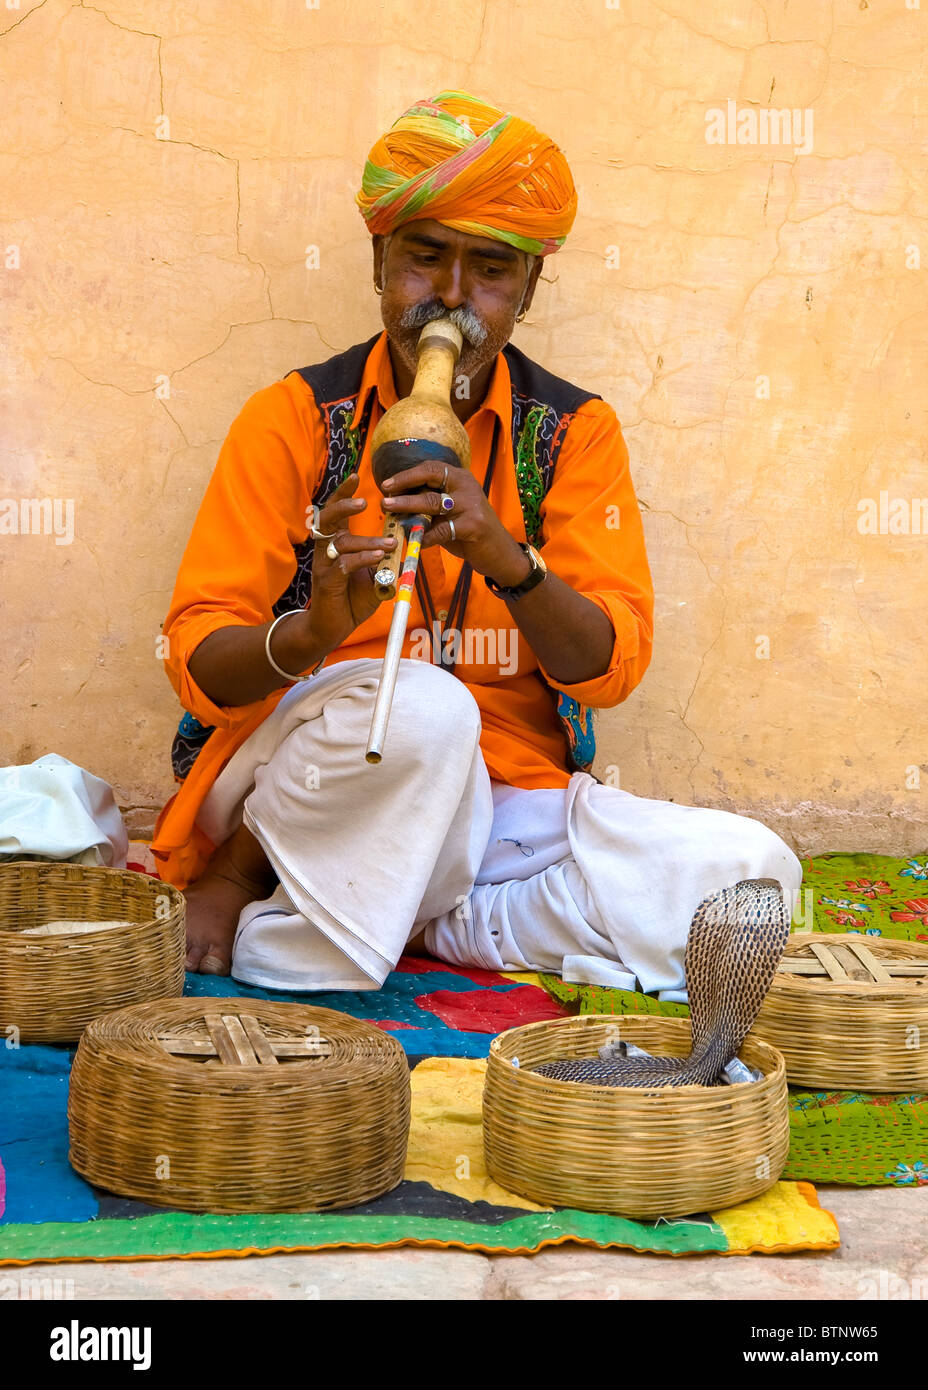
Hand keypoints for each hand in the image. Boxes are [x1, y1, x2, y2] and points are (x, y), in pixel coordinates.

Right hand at [302, 473, 397, 651]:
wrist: (332, 628)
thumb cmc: (351, 600)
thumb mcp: (374, 576)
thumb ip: (385, 560)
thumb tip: (407, 546)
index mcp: (335, 543)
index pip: (335, 511)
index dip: (343, 493)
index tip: (356, 476)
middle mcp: (325, 550)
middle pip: (327, 517)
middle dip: (343, 504)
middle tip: (364, 500)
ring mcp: (323, 565)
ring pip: (340, 542)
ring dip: (367, 539)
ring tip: (390, 542)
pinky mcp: (326, 582)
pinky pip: (343, 564)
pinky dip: (362, 559)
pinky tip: (378, 558)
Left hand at [381, 461, 529, 584]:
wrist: (501, 554)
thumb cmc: (470, 533)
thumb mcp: (450, 513)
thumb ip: (429, 506)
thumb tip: (396, 504)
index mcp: (460, 478)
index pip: (430, 468)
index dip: (406, 475)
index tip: (386, 485)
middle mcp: (466, 486)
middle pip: (430, 478)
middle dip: (403, 487)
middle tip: (384, 499)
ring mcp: (471, 505)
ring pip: (432, 502)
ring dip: (408, 506)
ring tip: (391, 513)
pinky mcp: (473, 526)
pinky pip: (440, 530)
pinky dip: (424, 537)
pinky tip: (414, 542)